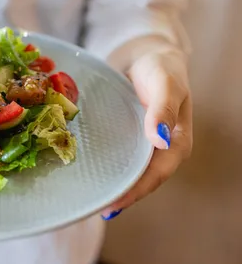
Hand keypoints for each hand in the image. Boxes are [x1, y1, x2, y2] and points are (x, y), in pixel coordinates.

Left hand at [101, 43, 192, 218]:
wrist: (149, 55)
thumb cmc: (161, 68)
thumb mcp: (166, 84)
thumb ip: (163, 109)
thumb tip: (159, 140)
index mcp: (177, 142)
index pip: (155, 175)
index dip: (134, 192)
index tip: (112, 205)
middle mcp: (161, 148)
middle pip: (141, 179)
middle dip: (121, 196)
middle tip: (93, 208)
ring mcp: (145, 144)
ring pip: (129, 170)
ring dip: (113, 185)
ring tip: (88, 198)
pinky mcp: (130, 137)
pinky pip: (119, 156)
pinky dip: (107, 166)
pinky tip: (88, 172)